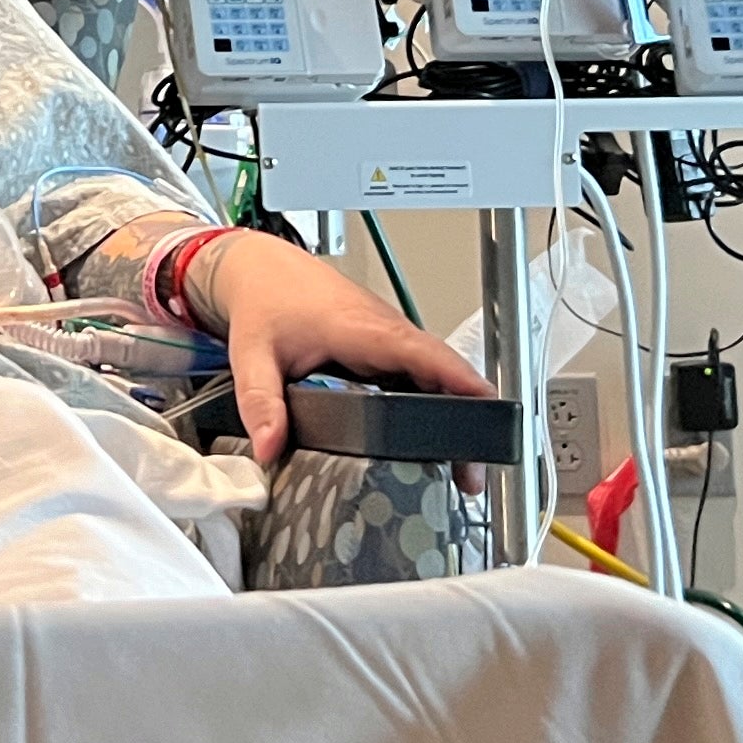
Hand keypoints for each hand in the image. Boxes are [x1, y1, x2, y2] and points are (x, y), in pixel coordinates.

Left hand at [198, 229, 486, 468]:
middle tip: (473, 472)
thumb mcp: (254, 354)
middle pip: (443, 374)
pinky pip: (421, 377)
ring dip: (456, 416)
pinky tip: (436, 442)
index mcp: (362, 329)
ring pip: (437, 377)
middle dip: (468, 420)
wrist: (263, 270)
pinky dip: (436, 406)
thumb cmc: (266, 299)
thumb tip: (269, 446)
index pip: (423, 353)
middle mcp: (386, 332)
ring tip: (465, 469)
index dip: (459, 381)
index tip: (489, 410)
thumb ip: (260, 401)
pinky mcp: (386, 349)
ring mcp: (390, 340)